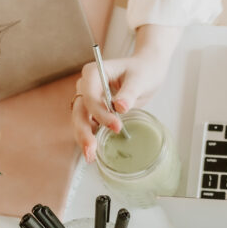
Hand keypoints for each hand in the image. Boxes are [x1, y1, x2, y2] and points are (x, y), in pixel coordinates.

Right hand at [71, 24, 181, 162]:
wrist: (146, 71)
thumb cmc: (143, 71)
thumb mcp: (140, 80)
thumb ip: (129, 93)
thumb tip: (120, 107)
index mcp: (93, 72)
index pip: (90, 95)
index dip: (100, 112)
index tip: (116, 126)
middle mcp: (86, 85)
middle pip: (80, 110)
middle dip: (83, 131)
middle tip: (91, 150)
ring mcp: (88, 98)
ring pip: (81, 120)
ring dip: (84, 137)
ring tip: (90, 156)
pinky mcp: (94, 110)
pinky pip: (89, 124)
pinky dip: (91, 137)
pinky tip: (94, 152)